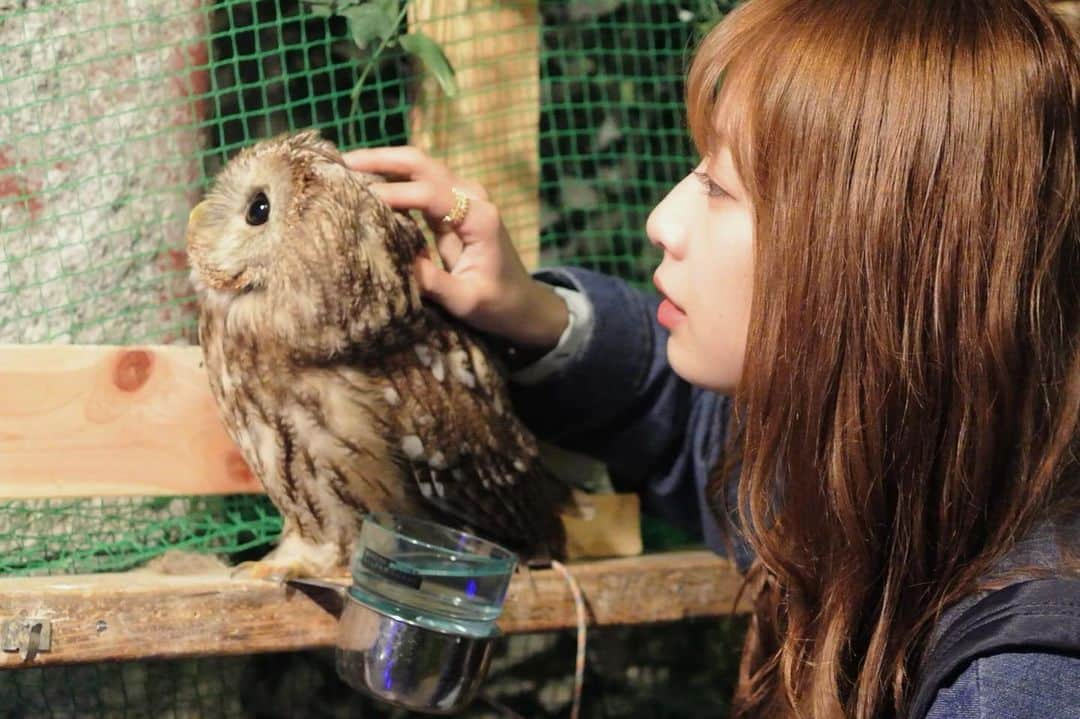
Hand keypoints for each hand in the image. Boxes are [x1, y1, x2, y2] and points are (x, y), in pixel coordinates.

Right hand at [342, 146, 567, 350]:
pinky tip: (364, 185)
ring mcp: (462, 197)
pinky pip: (418, 184)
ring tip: (344, 170)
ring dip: (383, 165)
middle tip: (341, 164)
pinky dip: (391, 179)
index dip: (393, 194)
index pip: (429, 195)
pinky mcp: (452, 206)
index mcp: (479, 217)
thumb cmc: (498, 304)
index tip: (358, 200)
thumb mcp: (466, 301)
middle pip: (421, 164)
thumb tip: (395, 261)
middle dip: (381, 160)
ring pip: (418, 167)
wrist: (523, 303)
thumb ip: (433, 282)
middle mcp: (471, 197)